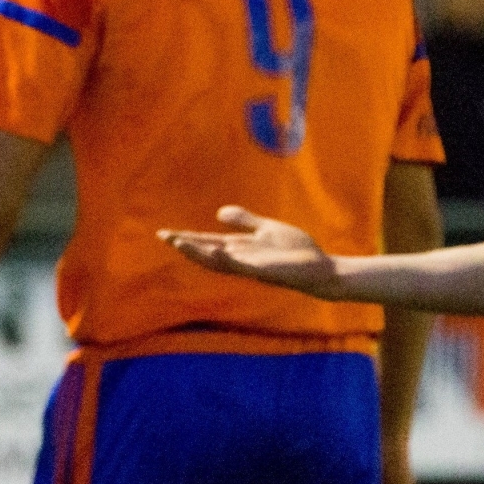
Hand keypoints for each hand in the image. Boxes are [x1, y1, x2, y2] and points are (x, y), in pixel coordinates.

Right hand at [157, 206, 340, 298]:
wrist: (319, 268)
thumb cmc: (296, 251)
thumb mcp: (267, 229)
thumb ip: (244, 221)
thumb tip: (219, 212)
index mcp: (241, 249)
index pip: (208, 243)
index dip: (188, 239)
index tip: (166, 233)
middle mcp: (241, 259)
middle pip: (206, 253)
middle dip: (185, 245)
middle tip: (163, 236)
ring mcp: (250, 266)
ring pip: (217, 261)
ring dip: (198, 253)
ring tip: (178, 242)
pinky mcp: (263, 271)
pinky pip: (241, 266)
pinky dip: (226, 259)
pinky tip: (215, 249)